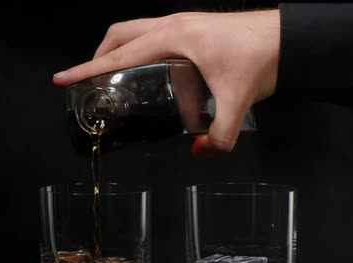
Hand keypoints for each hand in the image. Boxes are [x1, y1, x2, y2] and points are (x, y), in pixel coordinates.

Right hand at [53, 10, 279, 156]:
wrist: (289, 37)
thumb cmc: (261, 56)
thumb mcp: (238, 101)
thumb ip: (220, 135)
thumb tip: (202, 151)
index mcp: (173, 37)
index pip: (119, 55)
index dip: (87, 69)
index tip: (64, 78)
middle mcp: (172, 24)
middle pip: (119, 34)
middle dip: (99, 56)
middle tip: (91, 81)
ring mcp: (182, 21)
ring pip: (135, 28)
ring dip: (118, 49)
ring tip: (116, 76)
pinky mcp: (192, 26)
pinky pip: (153, 31)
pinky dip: (140, 47)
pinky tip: (151, 71)